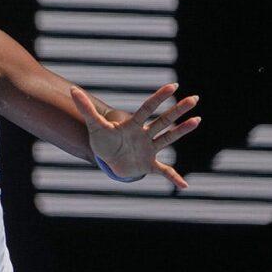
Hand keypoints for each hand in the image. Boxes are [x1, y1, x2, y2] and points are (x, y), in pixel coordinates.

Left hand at [70, 83, 200, 187]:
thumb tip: (73, 89)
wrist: (108, 160)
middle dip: (178, 110)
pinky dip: (173, 178)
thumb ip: (86, 108)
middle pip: (163, 120)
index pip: (147, 109)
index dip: (158, 98)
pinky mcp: (149, 165)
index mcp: (132, 125)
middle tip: (194, 98)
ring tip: (198, 120)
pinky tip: (184, 185)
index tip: (172, 86)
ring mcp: (149, 149)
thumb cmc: (103, 141)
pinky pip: (164, 171)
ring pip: (168, 138)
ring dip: (182, 131)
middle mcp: (145, 135)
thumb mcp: (94, 125)